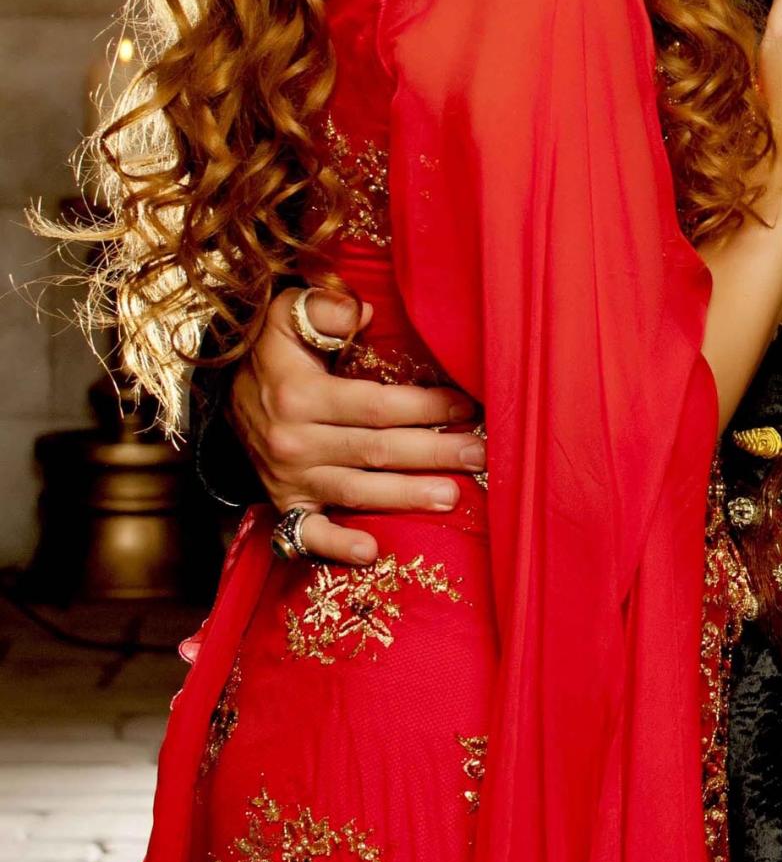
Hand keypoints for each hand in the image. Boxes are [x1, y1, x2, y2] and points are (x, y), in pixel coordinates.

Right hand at [230, 288, 486, 565]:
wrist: (220, 392)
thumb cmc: (272, 351)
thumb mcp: (287, 315)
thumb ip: (323, 309)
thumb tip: (362, 311)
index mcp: (301, 394)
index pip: (376, 405)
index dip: (424, 406)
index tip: (466, 405)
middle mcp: (295, 440)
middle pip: (377, 449)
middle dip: (434, 452)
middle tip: (480, 454)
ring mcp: (289, 477)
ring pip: (357, 491)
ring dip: (407, 496)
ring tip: (452, 496)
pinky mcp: (284, 503)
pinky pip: (308, 534)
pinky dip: (337, 546)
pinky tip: (372, 552)